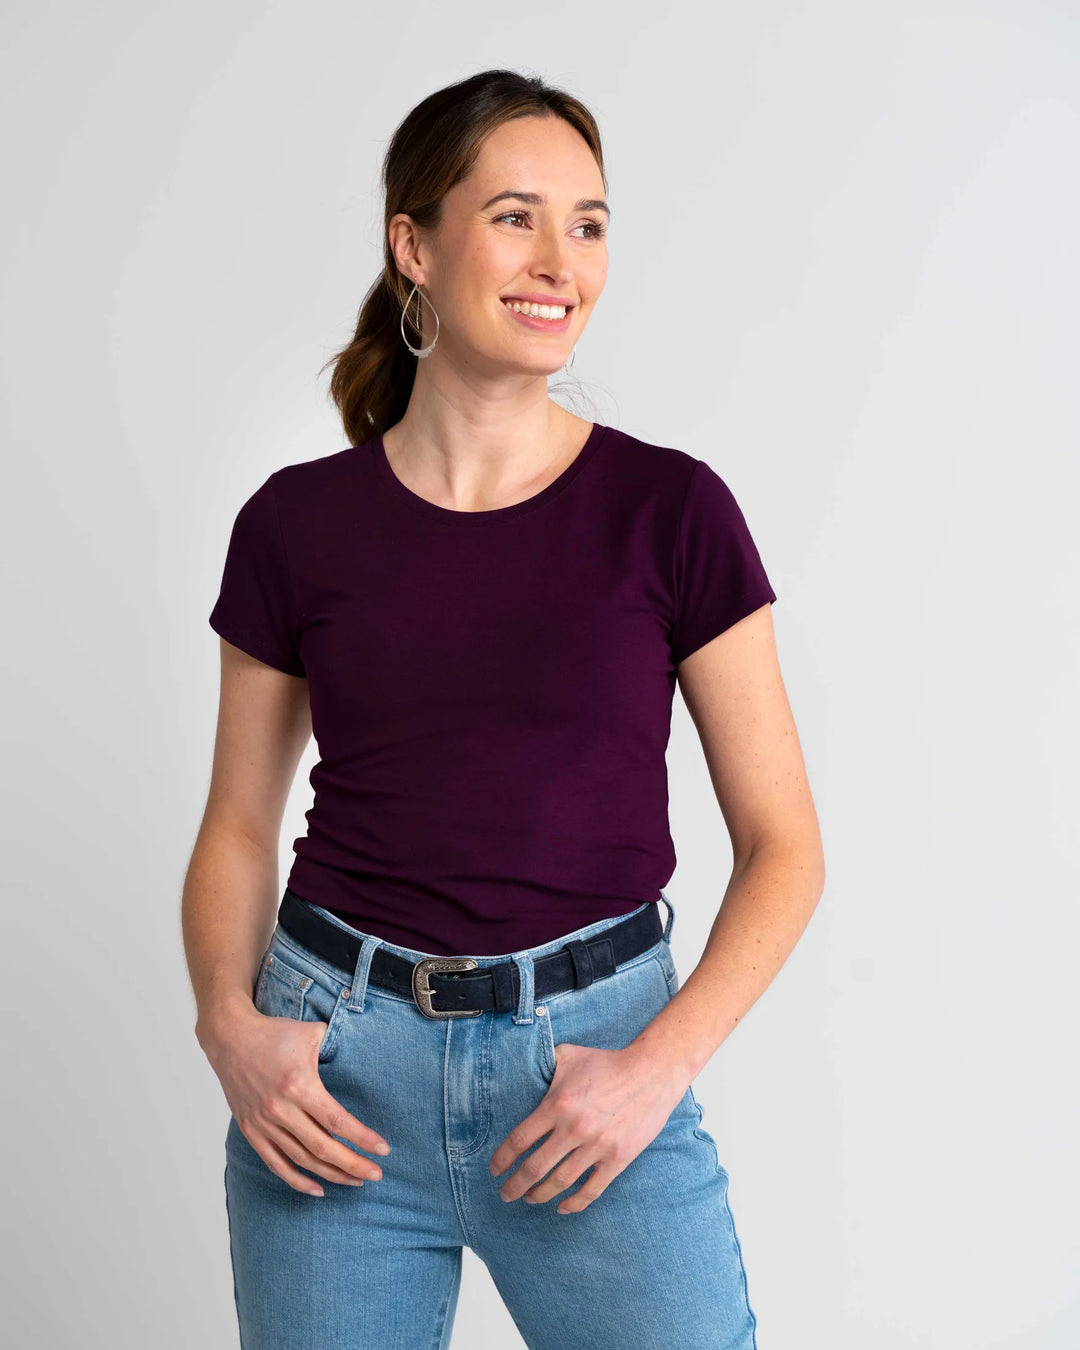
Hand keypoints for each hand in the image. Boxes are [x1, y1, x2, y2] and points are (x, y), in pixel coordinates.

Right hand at [201, 1002, 391, 1197]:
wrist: (230, 1038)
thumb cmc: (274, 1034)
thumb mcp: (311, 1033)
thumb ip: (336, 1047)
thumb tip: (358, 1059)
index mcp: (299, 1086)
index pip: (337, 1121)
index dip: (362, 1139)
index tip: (382, 1149)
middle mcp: (281, 1109)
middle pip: (323, 1148)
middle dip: (353, 1165)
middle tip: (376, 1174)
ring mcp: (264, 1123)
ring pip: (302, 1160)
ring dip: (331, 1174)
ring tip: (355, 1181)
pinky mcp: (251, 1131)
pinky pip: (276, 1164)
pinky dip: (297, 1180)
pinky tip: (318, 1189)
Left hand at [488, 1041, 686, 1214]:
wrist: (651, 1072)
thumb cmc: (607, 1062)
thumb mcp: (568, 1055)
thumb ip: (543, 1065)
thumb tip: (520, 1069)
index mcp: (558, 1104)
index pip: (520, 1140)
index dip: (503, 1159)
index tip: (495, 1169)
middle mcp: (574, 1129)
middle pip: (535, 1168)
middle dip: (515, 1185)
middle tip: (505, 1194)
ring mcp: (597, 1146)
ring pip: (560, 1182)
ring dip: (540, 1195)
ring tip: (530, 1199)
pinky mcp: (618, 1158)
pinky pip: (592, 1190)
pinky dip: (574, 1204)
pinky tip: (561, 1208)